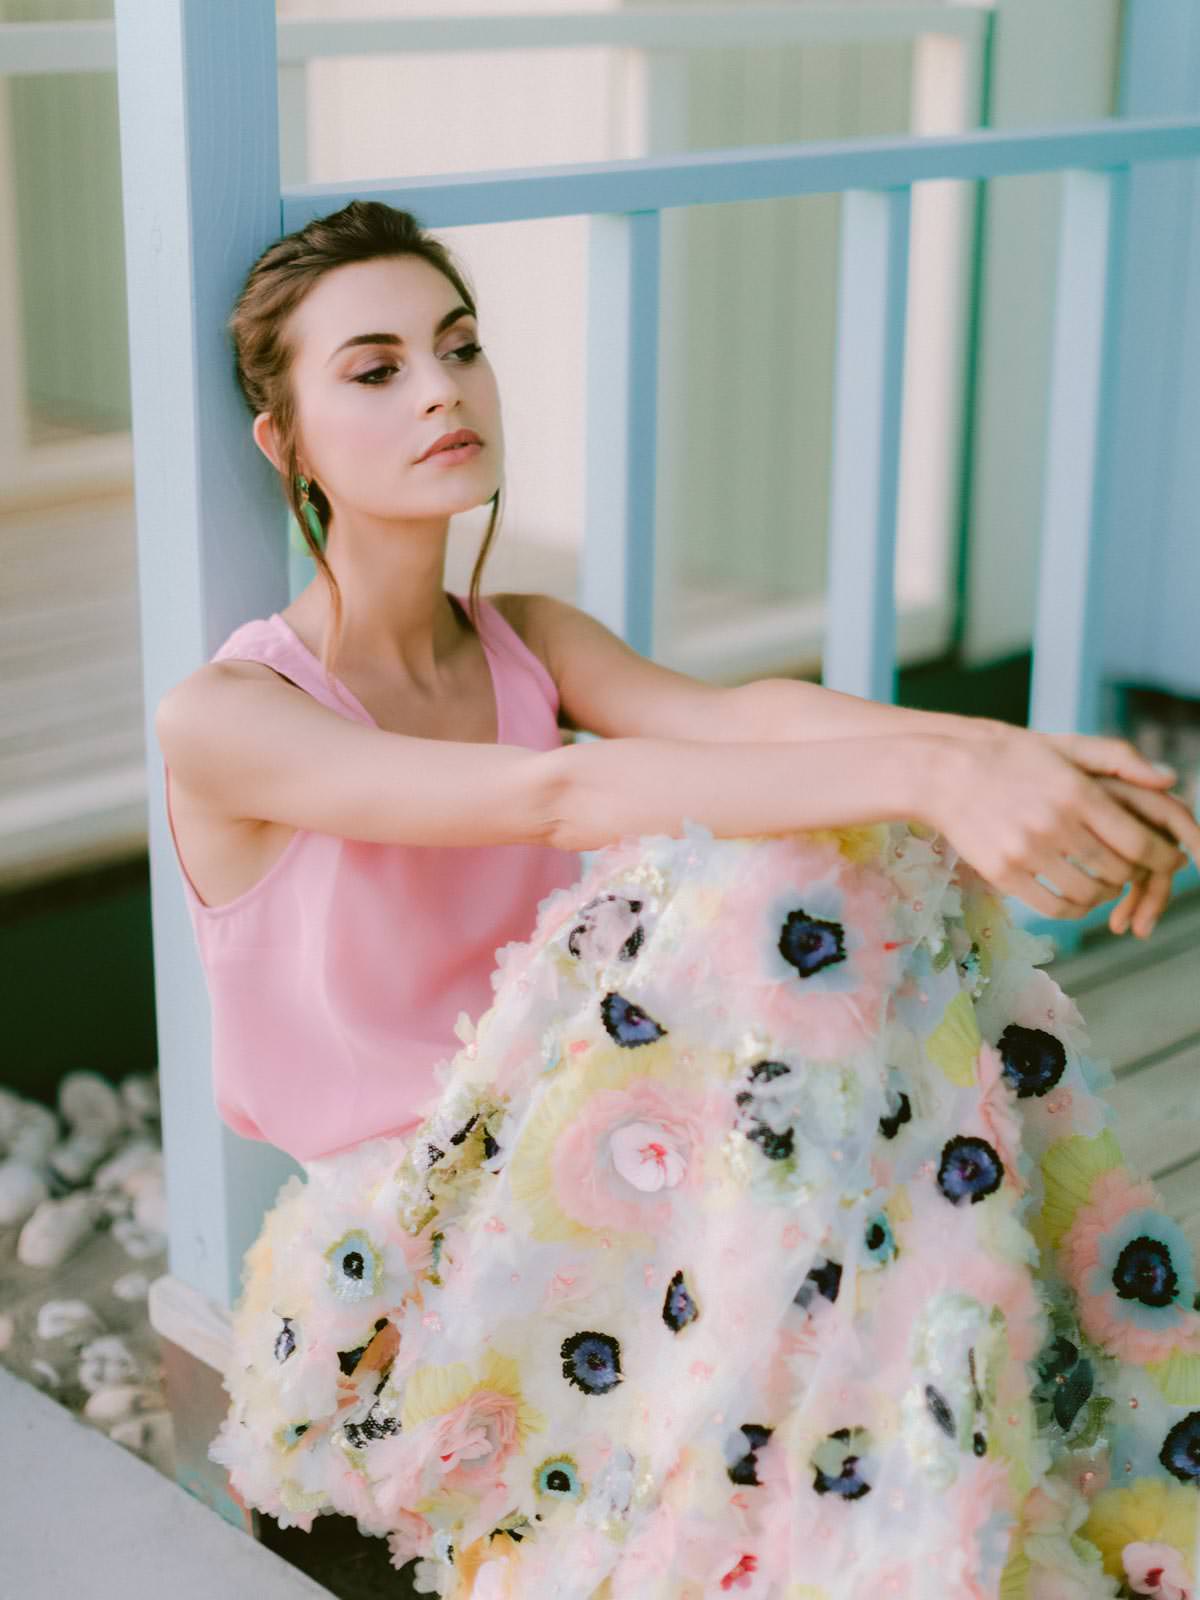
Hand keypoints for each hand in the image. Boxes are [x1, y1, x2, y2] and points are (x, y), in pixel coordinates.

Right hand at [927, 724, 1188, 919]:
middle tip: (1138, 871)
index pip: (1138, 841)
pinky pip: (1054, 906)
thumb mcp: (1065, 746)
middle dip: (1137, 875)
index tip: (1171, 859)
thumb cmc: (1010, 757)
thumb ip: (1119, 758)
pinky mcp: (1003, 873)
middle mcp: (1054, 823)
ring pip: (1089, 893)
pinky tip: (1077, 897)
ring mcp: (1026, 852)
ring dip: (1107, 893)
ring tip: (1106, 883)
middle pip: (1118, 870)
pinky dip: (1075, 909)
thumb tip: (1170, 779)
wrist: (943, 771)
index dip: (1163, 857)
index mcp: (1075, 791)